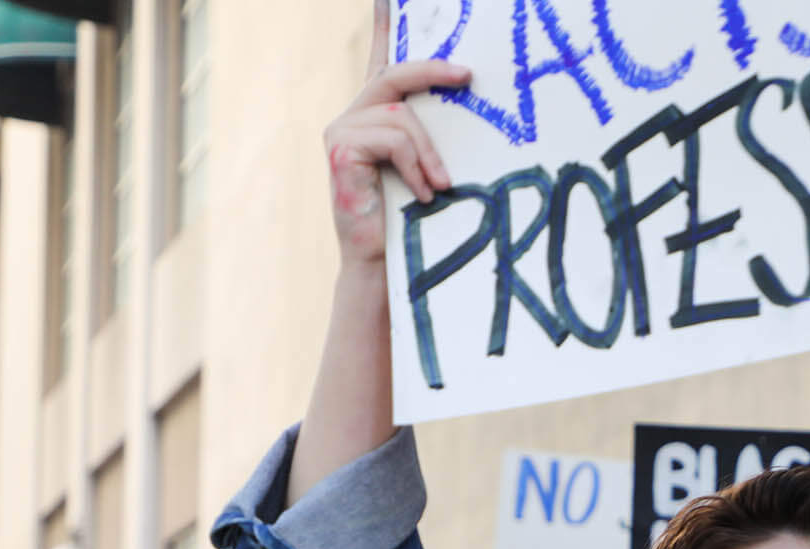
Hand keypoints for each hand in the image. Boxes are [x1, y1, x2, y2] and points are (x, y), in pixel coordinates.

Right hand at [324, 0, 468, 268]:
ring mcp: (342, 129)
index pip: (379, 60)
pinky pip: (393, 140)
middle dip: (433, 71)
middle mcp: (353, 114)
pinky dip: (415, 166)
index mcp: (374, 115)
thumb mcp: (425, 166)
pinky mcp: (342, 149)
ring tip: (442, 184)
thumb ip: (430, 134)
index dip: (381, 24)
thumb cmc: (409, 219)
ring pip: (400, 115)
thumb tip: (467, 99)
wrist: (382, 263)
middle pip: (394, 75)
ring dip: (429, 151)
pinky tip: (422, 195)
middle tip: (467, 76)